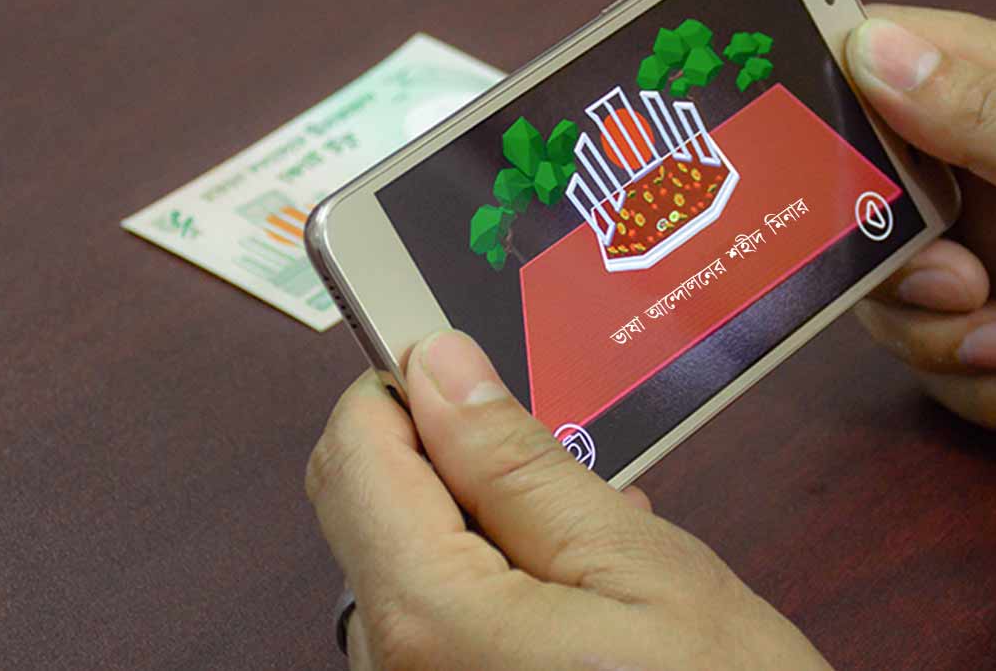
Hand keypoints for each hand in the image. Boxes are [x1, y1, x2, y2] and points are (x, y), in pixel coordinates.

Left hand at [306, 331, 828, 669]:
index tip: (470, 355)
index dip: (406, 382)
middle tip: (559, 452)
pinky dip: (489, 579)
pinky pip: (431, 618)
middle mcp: (391, 669)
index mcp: (428, 617)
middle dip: (449, 451)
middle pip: (366, 500)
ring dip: (482, 518)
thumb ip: (518, 462)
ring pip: (401, 555)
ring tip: (594, 534)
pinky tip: (578, 590)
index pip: (355, 446)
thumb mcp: (640, 568)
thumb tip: (437, 366)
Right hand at [846, 5, 995, 485]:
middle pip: (872, 200)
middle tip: (967, 291)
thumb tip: (867, 42)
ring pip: (902, 297)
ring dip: (957, 342)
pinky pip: (952, 364)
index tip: (786, 147)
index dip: (828, 90)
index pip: (894, 55)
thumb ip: (982, 117)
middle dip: (902, 267)